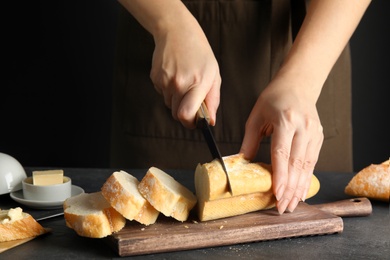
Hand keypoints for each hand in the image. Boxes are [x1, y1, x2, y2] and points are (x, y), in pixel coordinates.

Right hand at [150, 21, 220, 127]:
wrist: (176, 32)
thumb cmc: (199, 53)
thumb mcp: (214, 74)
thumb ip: (213, 100)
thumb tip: (211, 121)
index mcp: (197, 83)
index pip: (186, 115)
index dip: (190, 123)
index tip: (194, 122)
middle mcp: (179, 83)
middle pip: (177, 114)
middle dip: (184, 112)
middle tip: (191, 99)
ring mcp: (165, 81)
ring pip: (169, 104)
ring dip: (176, 100)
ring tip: (183, 81)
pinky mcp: (155, 78)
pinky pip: (162, 94)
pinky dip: (168, 90)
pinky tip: (174, 75)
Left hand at [240, 77, 323, 213]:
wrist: (298, 85)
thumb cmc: (273, 98)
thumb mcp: (256, 117)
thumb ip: (249, 141)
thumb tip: (241, 163)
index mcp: (285, 121)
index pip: (282, 153)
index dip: (280, 176)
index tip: (277, 194)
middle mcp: (303, 128)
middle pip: (297, 164)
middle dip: (290, 188)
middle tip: (283, 207)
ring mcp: (314, 133)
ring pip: (307, 166)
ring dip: (300, 187)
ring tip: (292, 204)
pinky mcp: (319, 138)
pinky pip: (313, 162)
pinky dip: (306, 178)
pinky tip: (301, 190)